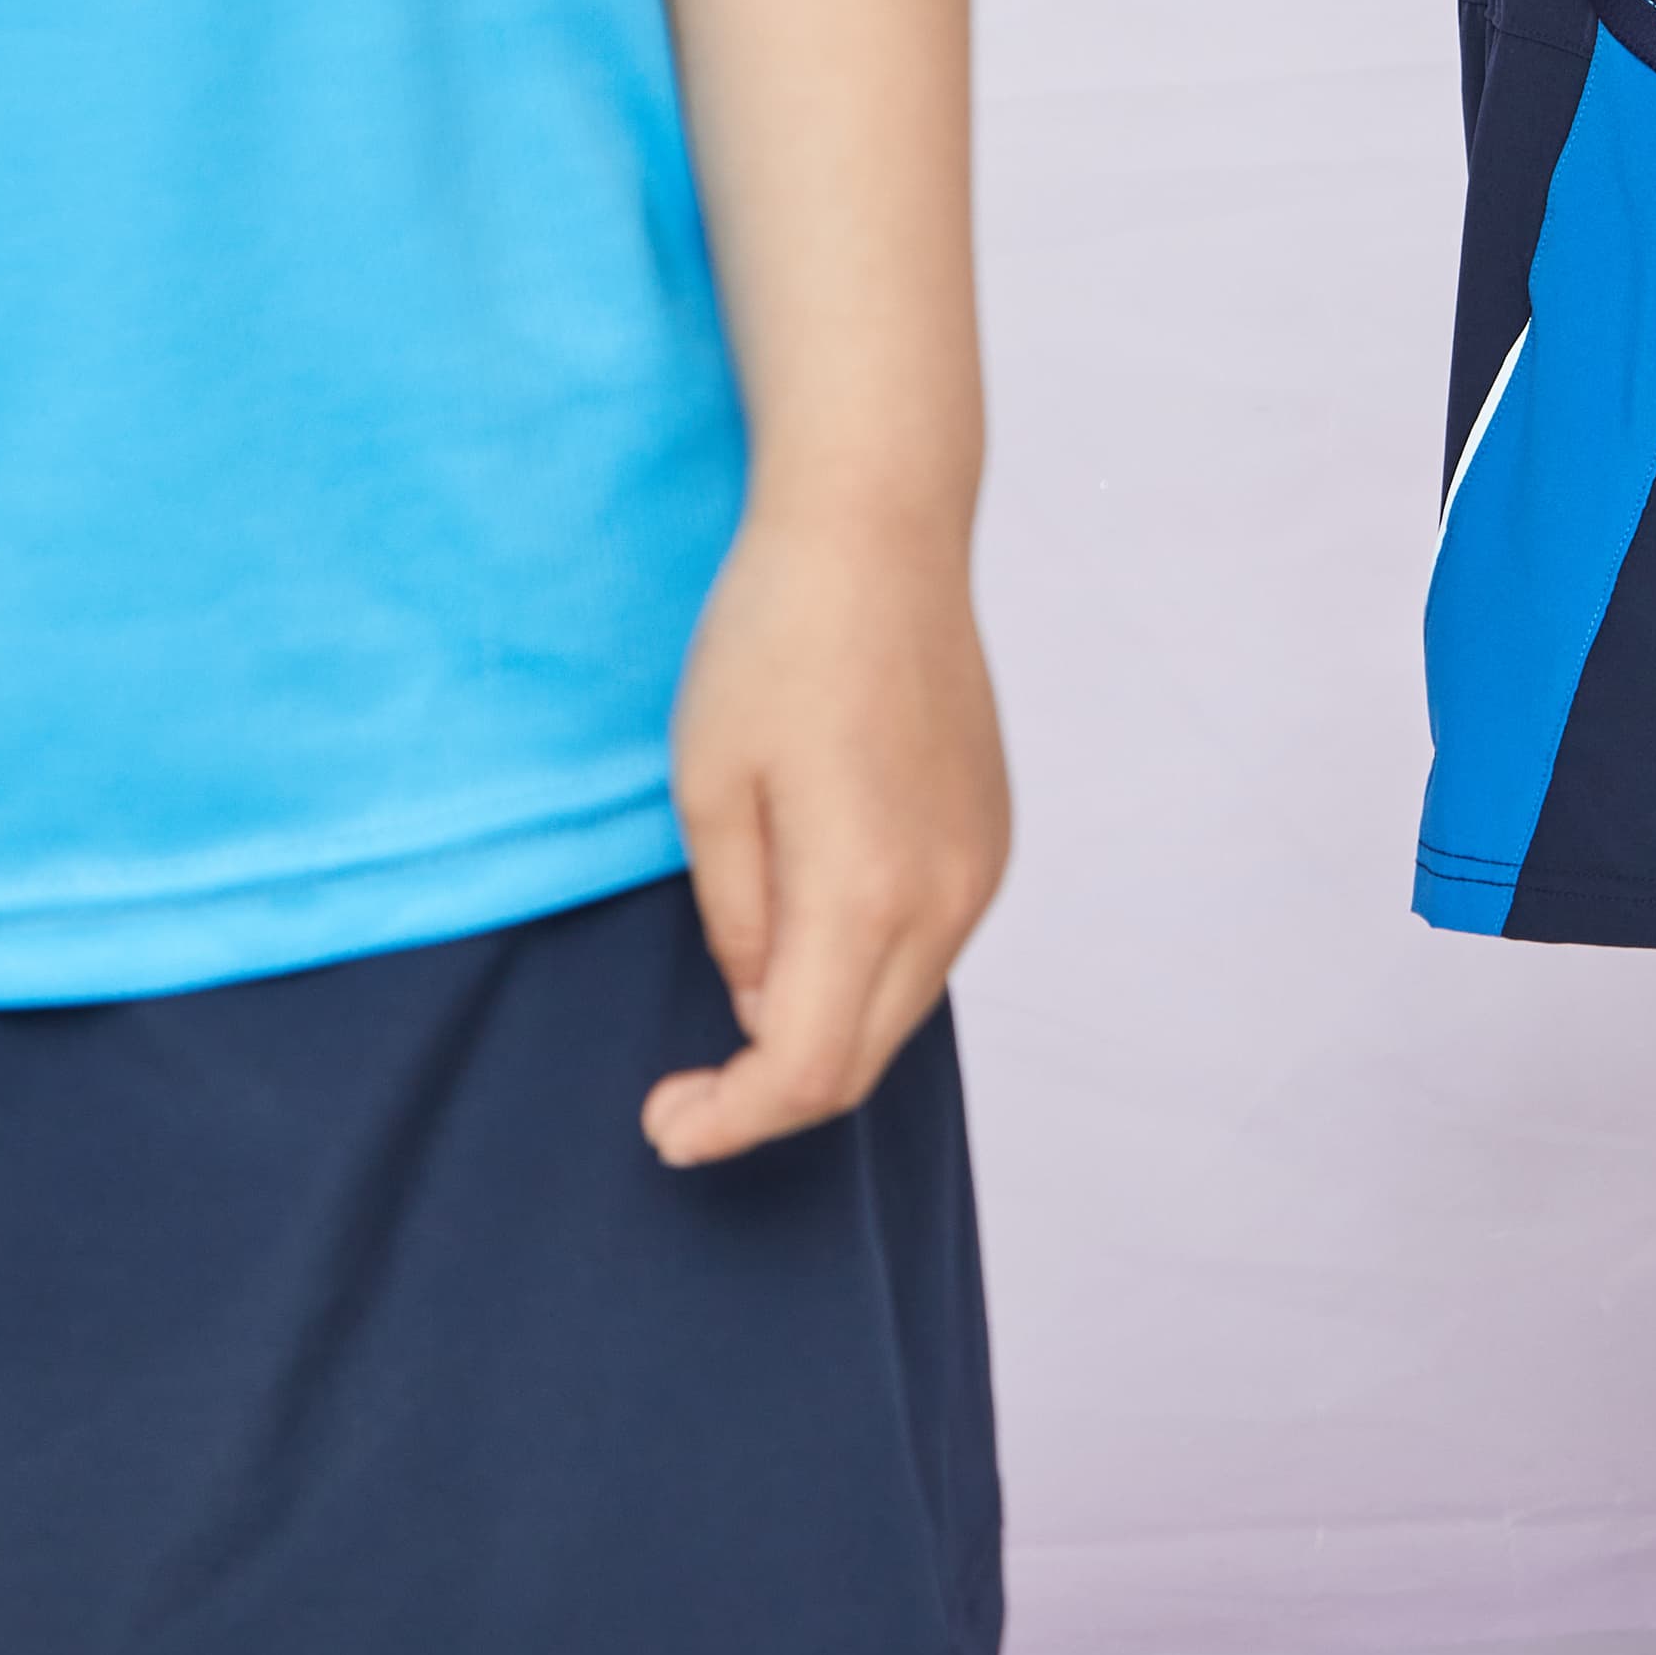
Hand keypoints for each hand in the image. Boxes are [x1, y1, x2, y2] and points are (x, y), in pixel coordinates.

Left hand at [642, 505, 1011, 1165]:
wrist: (880, 528)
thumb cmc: (775, 639)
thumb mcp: (708, 787)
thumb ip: (736, 919)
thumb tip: (760, 1000)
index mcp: (862, 892)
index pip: (801, 1072)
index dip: (727, 1124)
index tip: (663, 1125)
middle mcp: (943, 897)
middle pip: (857, 1060)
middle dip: (766, 1099)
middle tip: (684, 1096)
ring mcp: (981, 867)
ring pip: (897, 1010)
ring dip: (817, 1037)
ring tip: (736, 1015)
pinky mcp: (992, 836)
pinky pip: (927, 950)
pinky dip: (864, 979)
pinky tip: (807, 941)